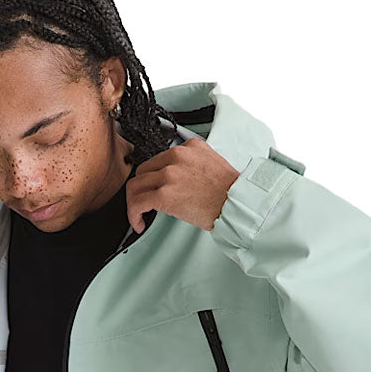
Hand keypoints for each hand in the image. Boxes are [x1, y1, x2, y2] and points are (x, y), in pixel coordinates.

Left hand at [125, 136, 239, 233]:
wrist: (237, 203)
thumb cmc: (229, 191)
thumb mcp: (211, 163)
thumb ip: (192, 163)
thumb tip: (179, 178)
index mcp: (188, 148)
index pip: (158, 159)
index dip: (152, 178)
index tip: (153, 190)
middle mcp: (176, 157)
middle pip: (142, 171)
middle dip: (141, 190)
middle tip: (145, 204)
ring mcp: (168, 175)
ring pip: (135, 186)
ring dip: (134, 203)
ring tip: (139, 216)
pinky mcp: (164, 194)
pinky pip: (137, 203)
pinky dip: (133, 215)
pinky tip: (139, 223)